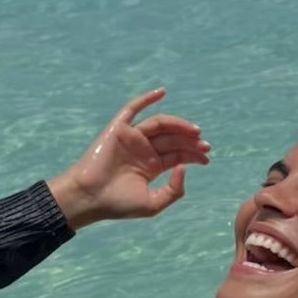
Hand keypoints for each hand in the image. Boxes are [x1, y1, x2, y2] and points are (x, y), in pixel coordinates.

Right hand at [47, 88, 210, 228]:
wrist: (90, 198)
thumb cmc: (118, 204)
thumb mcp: (154, 203)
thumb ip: (174, 190)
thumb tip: (184, 167)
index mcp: (151, 166)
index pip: (177, 155)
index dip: (194, 155)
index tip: (207, 158)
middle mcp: (143, 150)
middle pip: (172, 139)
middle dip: (190, 141)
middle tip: (205, 145)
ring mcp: (131, 138)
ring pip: (159, 125)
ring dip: (178, 125)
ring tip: (194, 131)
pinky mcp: (118, 129)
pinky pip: (132, 109)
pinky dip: (146, 99)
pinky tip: (162, 92)